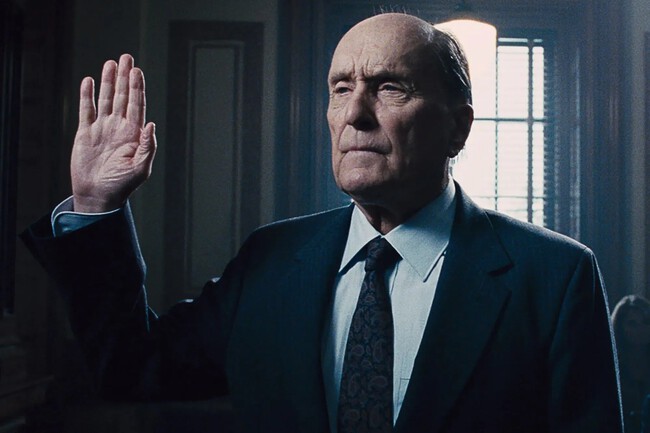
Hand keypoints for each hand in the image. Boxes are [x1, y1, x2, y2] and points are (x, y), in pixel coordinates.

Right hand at [71, 54, 156, 212]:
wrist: (98, 195)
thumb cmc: (122, 185)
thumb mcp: (141, 168)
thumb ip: (148, 146)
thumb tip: (151, 124)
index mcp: (135, 134)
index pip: (137, 105)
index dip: (137, 88)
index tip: (137, 71)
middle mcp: (119, 127)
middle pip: (123, 96)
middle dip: (125, 77)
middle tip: (126, 57)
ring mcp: (102, 128)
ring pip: (106, 99)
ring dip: (108, 81)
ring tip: (110, 62)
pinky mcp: (85, 132)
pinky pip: (87, 110)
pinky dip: (87, 95)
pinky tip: (89, 81)